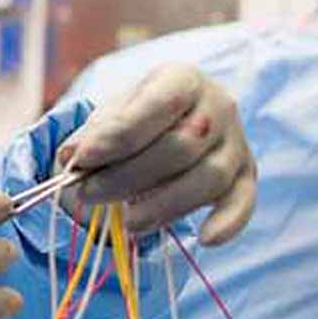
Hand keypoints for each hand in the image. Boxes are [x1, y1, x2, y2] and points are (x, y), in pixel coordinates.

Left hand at [59, 64, 255, 243]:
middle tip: (88, 194)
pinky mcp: (247, 176)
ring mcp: (237, 142)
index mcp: (183, 79)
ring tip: (127, 221)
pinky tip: (206, 239)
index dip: (119, 135)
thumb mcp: (113, 114)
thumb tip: (70, 158)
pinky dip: (229, 222)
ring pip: (208, 178)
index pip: (157, 105)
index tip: (82, 159)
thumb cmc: (139, 117)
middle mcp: (219, 106)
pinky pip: (244, 202)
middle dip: (128, 175)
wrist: (177, 120)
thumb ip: (93, 133)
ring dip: (164, 205)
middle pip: (180, 146)